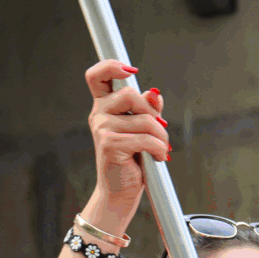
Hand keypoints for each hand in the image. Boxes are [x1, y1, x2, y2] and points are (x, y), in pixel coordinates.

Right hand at [84, 60, 167, 224]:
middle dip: (152, 113)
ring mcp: (102, 130)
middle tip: (160, 130)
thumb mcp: (143, 129)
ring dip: (161, 136)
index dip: (111, 66)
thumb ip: (148, 110)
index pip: (97, 76)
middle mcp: (99, 115)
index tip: (130, 70)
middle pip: (129, 95)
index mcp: (104, 106)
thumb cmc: (132, 159)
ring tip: (161, 149)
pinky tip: (159, 157)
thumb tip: (154, 94)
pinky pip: (145, 139)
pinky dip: (159, 149)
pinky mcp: (110, 145)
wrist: (121, 191)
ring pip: (144, 120)